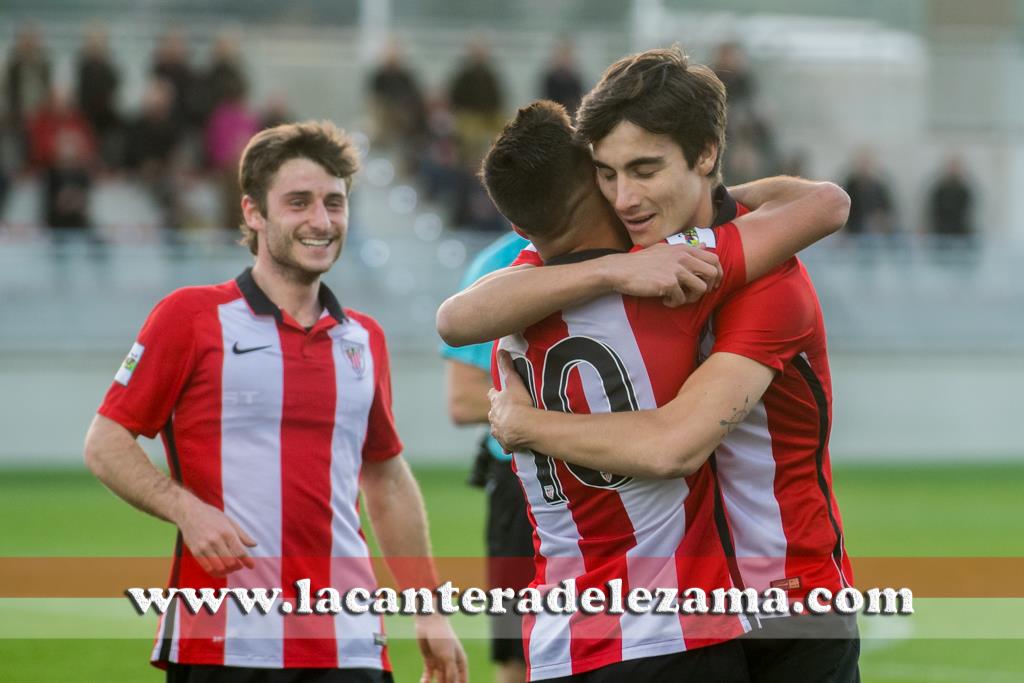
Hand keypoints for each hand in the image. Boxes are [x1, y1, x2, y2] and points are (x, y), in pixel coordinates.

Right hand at [175, 496, 256, 575]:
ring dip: (227, 571)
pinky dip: (216, 573)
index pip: (240, 551)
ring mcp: (204, 547)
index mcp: (227, 532)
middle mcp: (216, 540)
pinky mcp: (196, 552)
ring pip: (219, 567)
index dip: (247, 561)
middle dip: (237, 566)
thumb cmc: (212, 516)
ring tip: (230, 569)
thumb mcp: (229, 521)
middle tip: (239, 566)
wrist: (189, 512)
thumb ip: (242, 535)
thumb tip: (254, 545)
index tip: (251, 566)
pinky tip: (220, 571)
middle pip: (230, 562)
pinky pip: (207, 568)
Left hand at [416, 613, 467, 682]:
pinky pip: (428, 675)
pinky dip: (426, 680)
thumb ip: (451, 672)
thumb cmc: (442, 637)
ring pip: (440, 680)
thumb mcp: (448, 656)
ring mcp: (440, 662)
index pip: (462, 680)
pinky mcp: (429, 661)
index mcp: (460, 662)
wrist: (429, 623)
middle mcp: (451, 664)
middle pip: (450, 681)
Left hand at [488, 351, 534, 451]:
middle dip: (499, 412)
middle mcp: (494, 417)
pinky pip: (506, 444)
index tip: (498, 393)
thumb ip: (507, 366)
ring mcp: (498, 431)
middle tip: (508, 411)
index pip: (492, 395)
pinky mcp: (505, 443)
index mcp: (495, 402)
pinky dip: (508, 443)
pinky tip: (512, 445)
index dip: (495, 394)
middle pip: (494, 413)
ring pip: (498, 429)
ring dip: (502, 427)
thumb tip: (501, 350)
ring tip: (511, 428)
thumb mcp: (513, 381)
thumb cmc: (518, 403)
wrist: (522, 426)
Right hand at [603, 243, 721, 306]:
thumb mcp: (665, 250)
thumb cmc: (641, 263)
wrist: (620, 270)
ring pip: (701, 288)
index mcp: (684, 248)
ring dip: (692, 297)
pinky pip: (682, 299)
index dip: (717, 274)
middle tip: (695, 293)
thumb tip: (705, 245)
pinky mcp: (668, 283)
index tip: (710, 284)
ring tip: (678, 298)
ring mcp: (676, 270)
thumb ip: (686, 249)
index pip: (714, 259)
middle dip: (708, 287)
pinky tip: (664, 300)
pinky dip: (674, 303)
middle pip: (713, 273)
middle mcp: (683, 257)